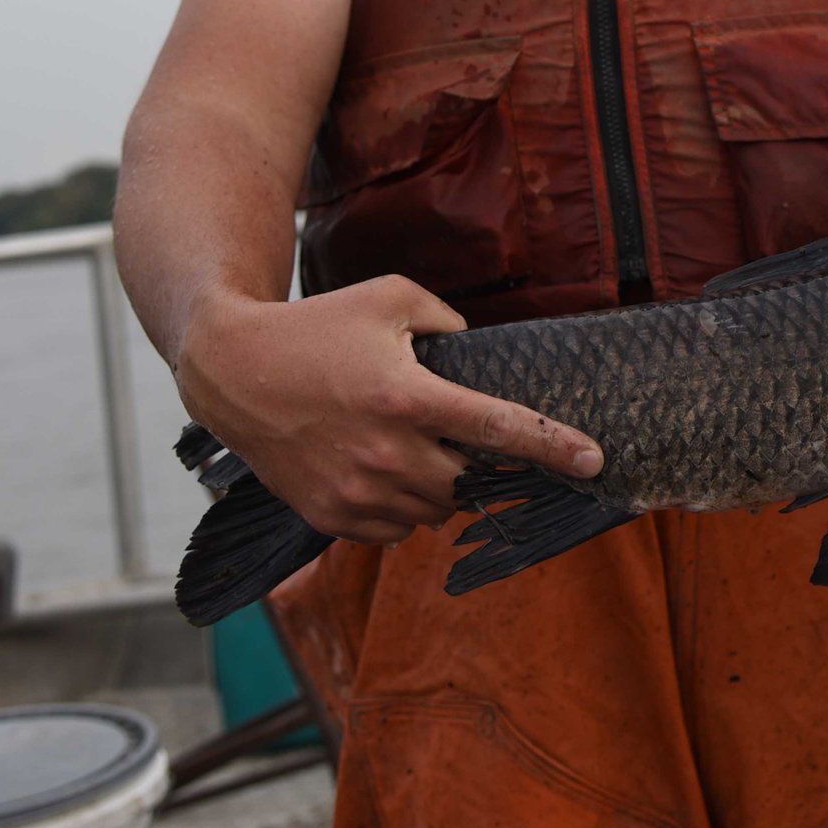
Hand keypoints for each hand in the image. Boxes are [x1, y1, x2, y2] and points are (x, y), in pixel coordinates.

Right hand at [174, 273, 602, 545]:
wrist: (232, 369)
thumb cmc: (318, 326)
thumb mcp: (391, 297)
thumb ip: (449, 321)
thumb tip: (480, 355)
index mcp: (407, 396)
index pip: (498, 427)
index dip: (553, 445)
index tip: (594, 460)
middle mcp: (385, 452)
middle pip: (469, 478)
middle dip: (469, 459)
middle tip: (441, 428)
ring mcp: (356, 491)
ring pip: (435, 509)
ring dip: (437, 484)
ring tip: (401, 443)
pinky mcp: (330, 517)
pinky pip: (396, 530)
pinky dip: (401, 506)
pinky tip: (376, 468)